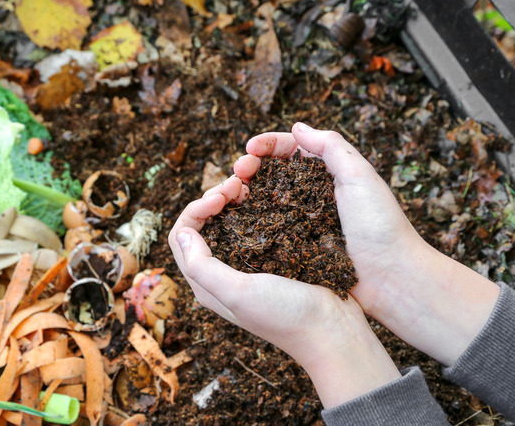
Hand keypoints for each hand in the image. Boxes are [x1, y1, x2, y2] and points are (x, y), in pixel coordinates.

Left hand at [168, 176, 400, 407]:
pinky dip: (256, 206)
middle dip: (214, 198)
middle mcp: (223, 272)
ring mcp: (249, 264)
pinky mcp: (274, 256)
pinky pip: (256, 224)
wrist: (333, 330)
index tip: (220, 197)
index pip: (182, 236)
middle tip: (237, 184)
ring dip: (234, 199)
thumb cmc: (285, 315)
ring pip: (229, 221)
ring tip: (250, 184)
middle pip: (203, 224)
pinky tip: (268, 195)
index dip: (195, 209)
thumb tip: (182, 233)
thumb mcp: (238, 293)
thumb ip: (203, 267)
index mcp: (207, 284)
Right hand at [234, 122, 498, 365]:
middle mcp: (313, 195)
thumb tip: (297, 127)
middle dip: (251, 166)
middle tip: (237, 172)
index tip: (249, 148)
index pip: (292, 149)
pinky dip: (251, 220)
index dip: (268, 145)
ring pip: (266, 199)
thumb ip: (331, 147)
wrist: (391, 279)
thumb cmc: (381, 226)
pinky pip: (268, 229)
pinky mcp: (297, 247)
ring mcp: (303, 222)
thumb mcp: (360, 176)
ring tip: (231, 193)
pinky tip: (238, 219)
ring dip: (246, 191)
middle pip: (273, 172)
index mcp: (330, 173)